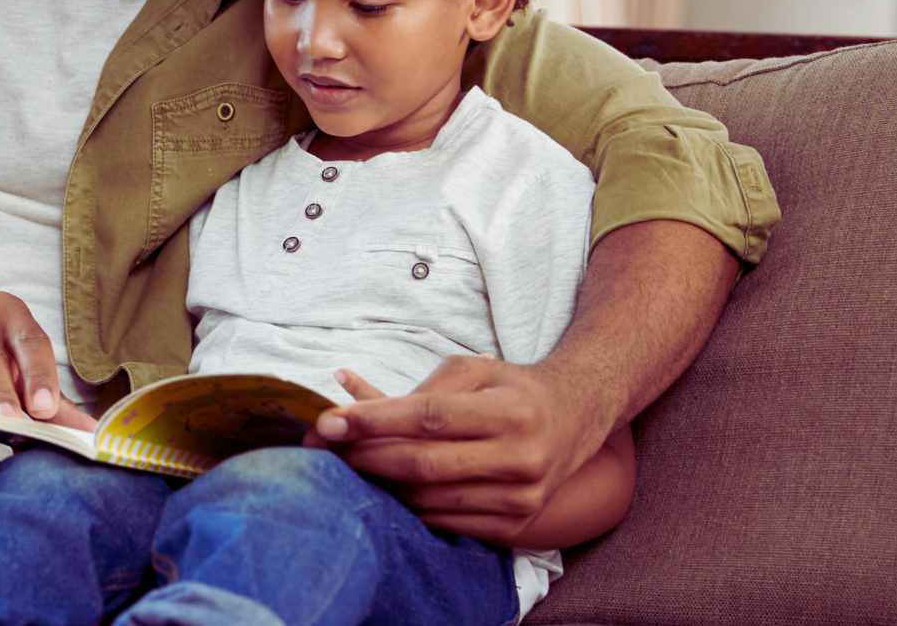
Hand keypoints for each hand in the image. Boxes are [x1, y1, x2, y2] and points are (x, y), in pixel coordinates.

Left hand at [311, 357, 601, 543]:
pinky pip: (444, 522)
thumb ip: (418, 388)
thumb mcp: (474, 371)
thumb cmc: (510, 389)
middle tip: (322, 446)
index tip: (330, 421)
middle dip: (364, 455)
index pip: (430, 417)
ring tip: (343, 464)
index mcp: (511, 411)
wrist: (573, 421)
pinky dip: (407, 505)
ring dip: (377, 482)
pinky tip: (382, 486)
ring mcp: (521, 498)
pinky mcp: (516, 525)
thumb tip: (348, 395)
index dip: (375, 420)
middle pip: (423, 464)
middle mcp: (521, 458)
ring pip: (428, 499)